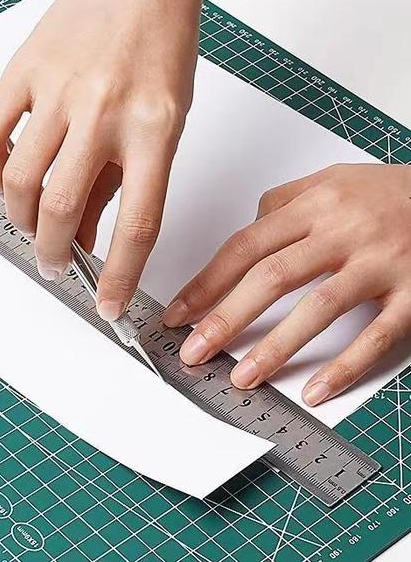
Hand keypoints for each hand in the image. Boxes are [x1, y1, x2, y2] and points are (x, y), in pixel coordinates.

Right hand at [0, 0, 199, 320]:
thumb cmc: (161, 49)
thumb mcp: (164, 122)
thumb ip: (124, 180)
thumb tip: (90, 233)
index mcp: (153, 129)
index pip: (137, 224)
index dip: (120, 275)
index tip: (109, 305)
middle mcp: (104, 111)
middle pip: (64, 208)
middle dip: (54, 254)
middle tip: (55, 265)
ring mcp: (58, 89)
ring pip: (20, 179)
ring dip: (20, 218)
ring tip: (30, 225)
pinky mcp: (23, 70)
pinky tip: (2, 179)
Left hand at [164, 163, 410, 405]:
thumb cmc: (392, 192)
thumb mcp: (332, 180)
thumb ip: (283, 202)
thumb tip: (246, 231)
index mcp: (315, 205)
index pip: (246, 246)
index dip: (207, 282)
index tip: (180, 312)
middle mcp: (343, 232)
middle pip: (271, 277)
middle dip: (226, 318)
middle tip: (194, 351)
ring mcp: (380, 263)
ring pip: (318, 308)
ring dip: (275, 348)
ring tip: (242, 377)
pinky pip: (377, 335)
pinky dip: (346, 366)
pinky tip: (316, 390)